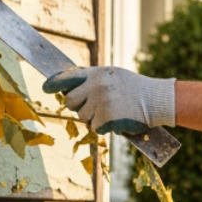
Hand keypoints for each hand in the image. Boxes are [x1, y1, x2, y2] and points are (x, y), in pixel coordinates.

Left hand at [43, 66, 175, 134]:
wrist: (156, 100)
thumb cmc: (136, 89)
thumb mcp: (114, 76)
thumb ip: (93, 79)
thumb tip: (70, 88)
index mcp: (97, 73)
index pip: (68, 77)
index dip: (54, 83)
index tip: (45, 87)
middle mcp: (96, 86)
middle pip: (71, 101)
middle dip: (78, 107)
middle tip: (93, 108)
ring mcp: (100, 102)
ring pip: (82, 117)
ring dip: (93, 119)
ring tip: (111, 113)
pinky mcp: (106, 118)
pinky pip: (95, 128)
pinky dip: (103, 128)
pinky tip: (116, 121)